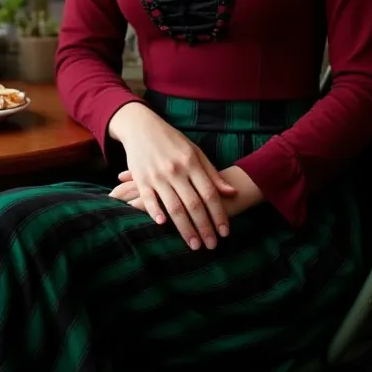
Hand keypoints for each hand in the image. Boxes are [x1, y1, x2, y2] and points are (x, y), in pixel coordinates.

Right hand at [107, 101, 237, 249]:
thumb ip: (212, 173)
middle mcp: (176, 170)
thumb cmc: (172, 141)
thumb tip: (231, 192)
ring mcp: (158, 175)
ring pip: (174, 207)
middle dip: (204, 227)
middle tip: (212, 246)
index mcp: (192, 162)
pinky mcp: (141, 178)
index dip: (218, 214)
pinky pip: (149, 198)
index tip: (225, 232)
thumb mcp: (195, 153)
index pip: (209, 193)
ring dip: (185, 229)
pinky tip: (163, 225)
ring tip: (194, 245)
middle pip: (194, 204)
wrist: (142, 126)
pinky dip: (155, 212)